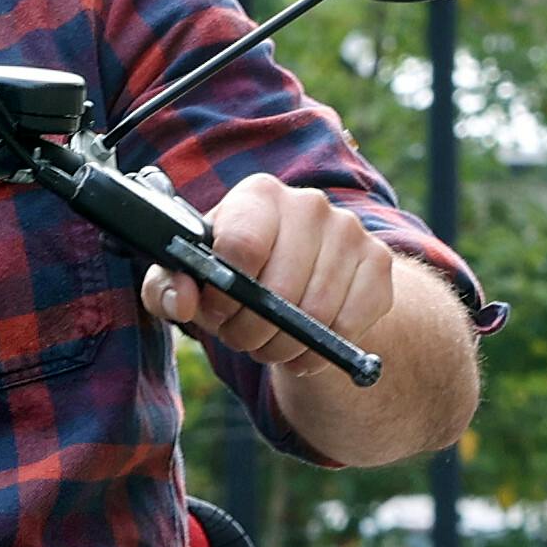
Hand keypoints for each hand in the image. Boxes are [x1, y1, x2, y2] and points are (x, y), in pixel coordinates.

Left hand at [150, 172, 473, 468]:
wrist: (300, 277)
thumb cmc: (233, 275)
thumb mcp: (190, 279)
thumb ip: (167, 287)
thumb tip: (181, 297)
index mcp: (258, 195)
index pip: (241, 245)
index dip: (225, 293)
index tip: (219, 310)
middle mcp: (308, 204)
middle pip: (279, 288)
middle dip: (252, 330)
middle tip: (242, 338)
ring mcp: (349, 232)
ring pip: (314, 314)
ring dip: (284, 345)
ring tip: (268, 343)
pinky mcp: (379, 264)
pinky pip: (349, 325)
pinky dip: (320, 351)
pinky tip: (302, 349)